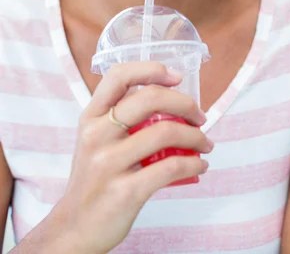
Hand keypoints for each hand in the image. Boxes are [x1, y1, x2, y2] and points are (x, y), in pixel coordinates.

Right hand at [57, 62, 211, 253]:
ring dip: (196, 136)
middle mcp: (97, 134)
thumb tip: (170, 104)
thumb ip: (121, 118)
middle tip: (199, 116)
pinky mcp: (125, 191)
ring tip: (205, 143)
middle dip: (185, 103)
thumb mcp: (95, 140)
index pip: (119, 76)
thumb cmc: (94, 178)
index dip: (151, 69)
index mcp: (91, 117)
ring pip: (166, 132)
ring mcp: (108, 163)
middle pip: (150, 99)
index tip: (177, 77)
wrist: (75, 227)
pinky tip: (199, 165)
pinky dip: (193, 163)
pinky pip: (170, 167)